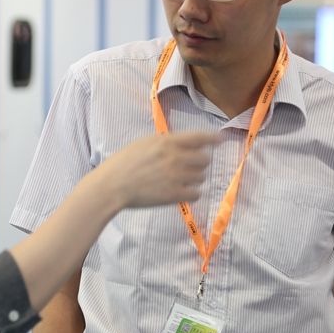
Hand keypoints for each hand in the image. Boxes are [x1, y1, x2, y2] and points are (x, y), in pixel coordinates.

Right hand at [97, 131, 216, 208]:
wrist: (112, 185)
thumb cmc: (123, 162)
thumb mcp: (144, 143)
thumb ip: (165, 142)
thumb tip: (183, 144)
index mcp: (167, 142)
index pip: (199, 137)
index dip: (213, 138)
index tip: (221, 140)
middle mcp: (175, 157)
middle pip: (205, 159)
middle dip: (201, 162)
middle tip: (191, 166)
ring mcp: (176, 177)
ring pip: (201, 177)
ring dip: (195, 178)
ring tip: (182, 180)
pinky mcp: (174, 194)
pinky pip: (196, 193)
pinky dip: (192, 193)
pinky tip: (182, 192)